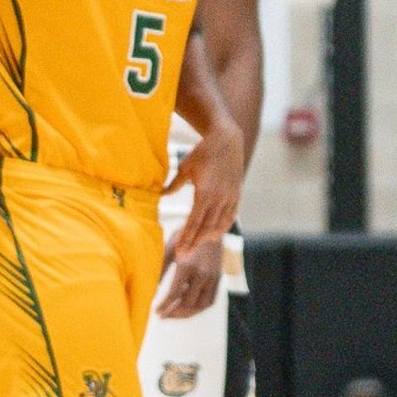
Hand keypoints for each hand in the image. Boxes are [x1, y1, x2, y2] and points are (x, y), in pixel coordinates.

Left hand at [155, 234, 223, 317]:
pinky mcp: (218, 279)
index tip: (157, 312)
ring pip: (201, 305)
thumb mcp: (170, 248)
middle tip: (163, 316)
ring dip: (186, 313)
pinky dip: (199, 308)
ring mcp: (212, 278)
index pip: (174, 293)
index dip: (165, 305)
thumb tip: (153, 287)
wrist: (210, 227)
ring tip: (174, 315)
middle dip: (174, 312)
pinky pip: (210, 300)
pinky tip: (188, 309)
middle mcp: (202, 274)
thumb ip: (161, 268)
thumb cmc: (186, 235)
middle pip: (188, 303)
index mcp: (187, 265)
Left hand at [165, 124, 243, 257]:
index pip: (194, 222)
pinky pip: (230, 217)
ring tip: (196, 246)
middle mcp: (220, 199)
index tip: (180, 251)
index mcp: (205, 194)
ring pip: (220, 225)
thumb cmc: (203, 153)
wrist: (227, 141)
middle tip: (185, 256)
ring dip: (208, 237)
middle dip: (195, 243)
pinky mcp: (236, 196)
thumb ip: (174, 185)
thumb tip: (160, 195)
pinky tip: (214, 234)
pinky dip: (222, 227)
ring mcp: (230, 199)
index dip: (187, 238)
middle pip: (206, 228)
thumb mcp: (185, 168)